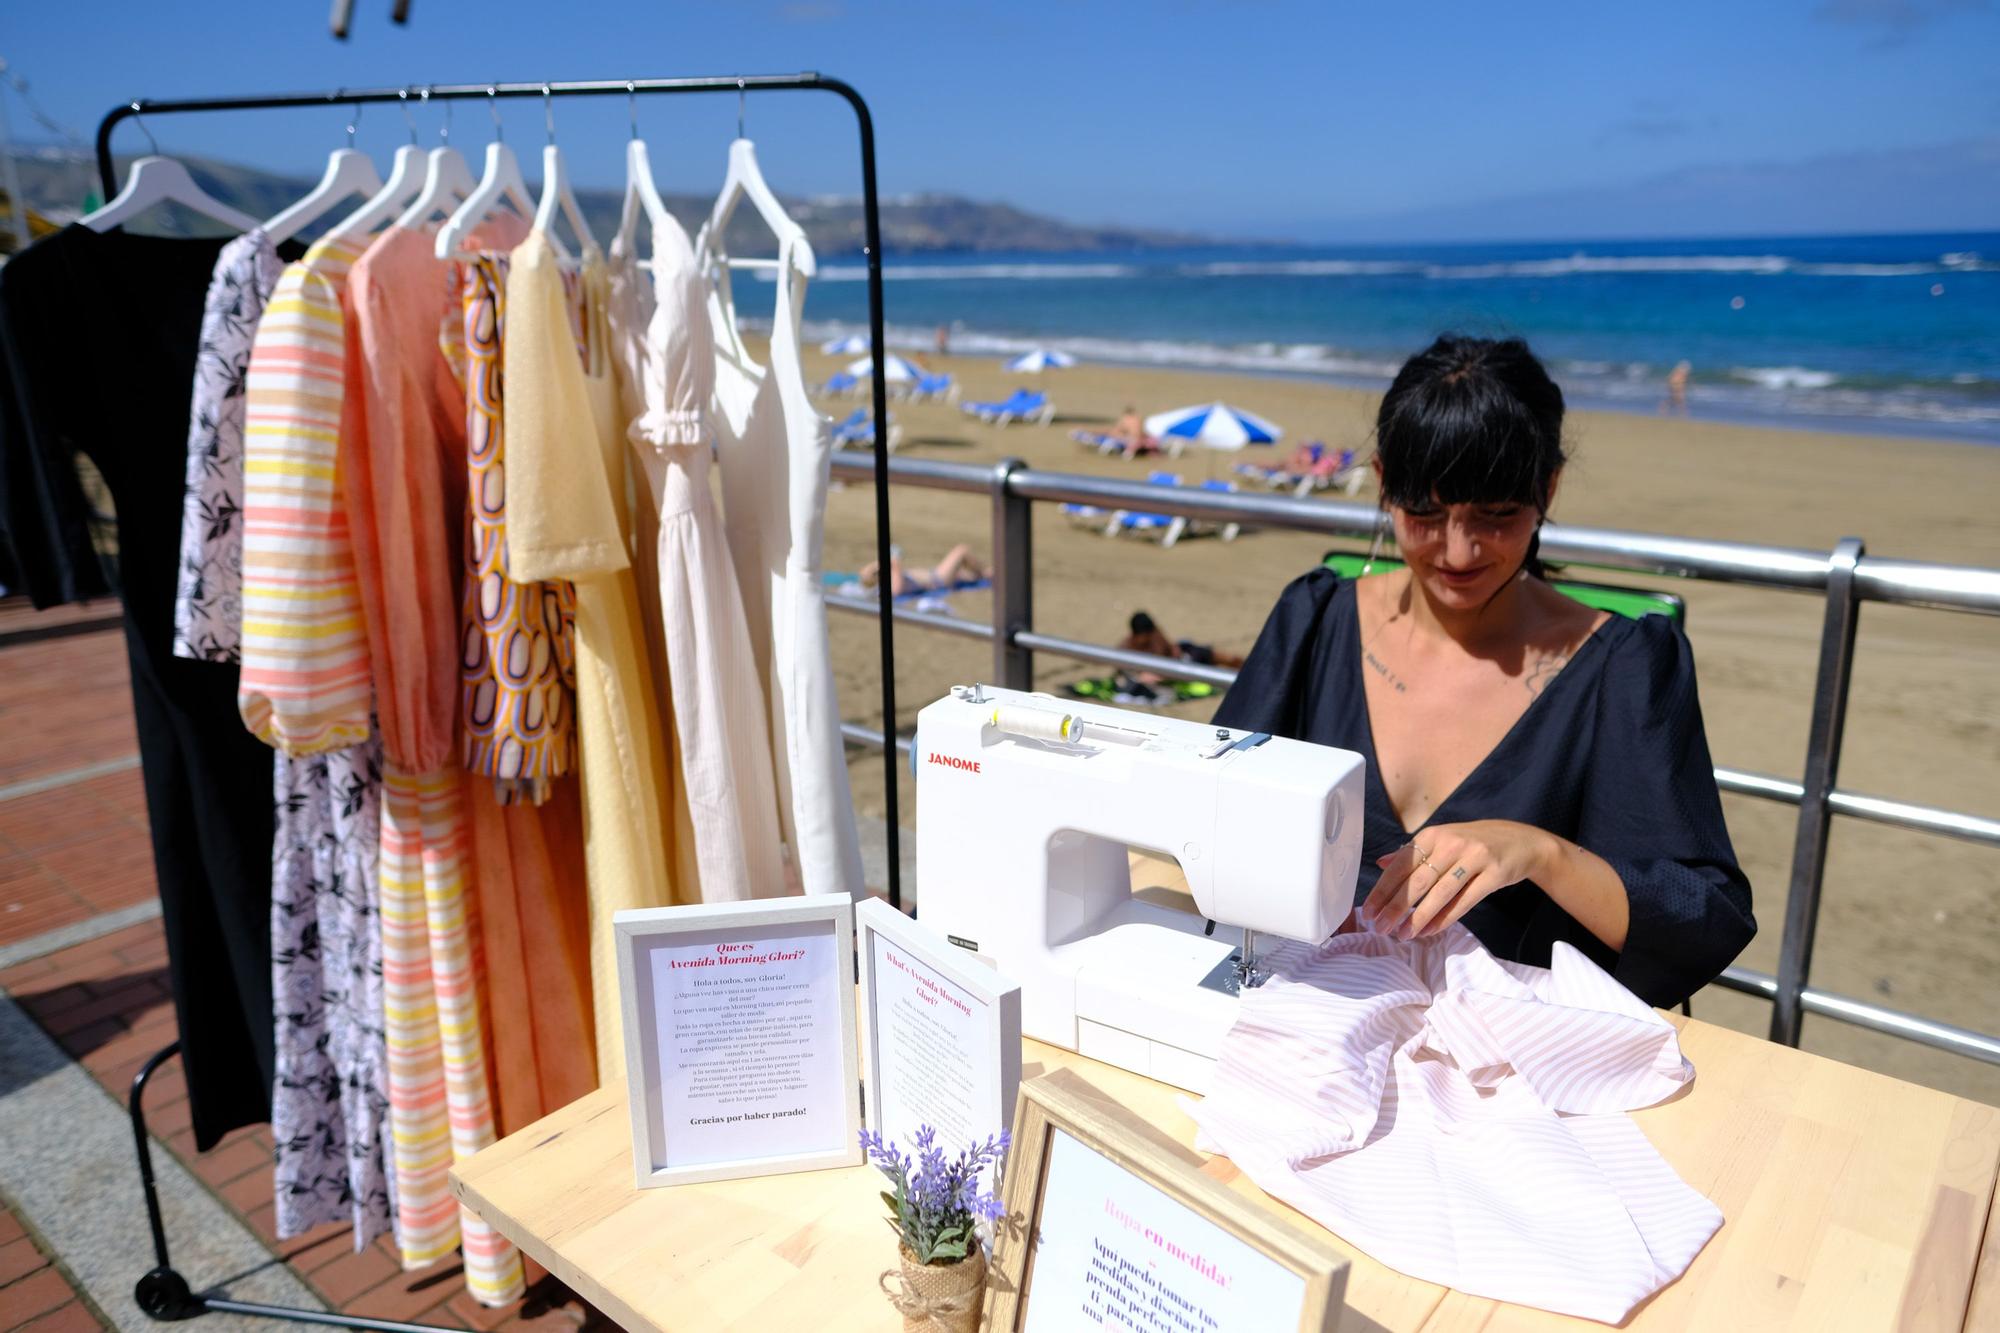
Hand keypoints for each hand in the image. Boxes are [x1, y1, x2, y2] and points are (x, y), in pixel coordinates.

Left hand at [1360, 820, 1555, 940]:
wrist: (1522, 841)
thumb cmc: (1474, 843)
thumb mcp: (1442, 840)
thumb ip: (1413, 852)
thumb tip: (1381, 862)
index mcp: (1432, 835)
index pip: (1400, 865)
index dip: (1382, 890)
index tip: (1368, 911)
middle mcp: (1451, 844)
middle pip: (1417, 880)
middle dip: (1395, 907)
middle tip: (1380, 928)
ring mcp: (1474, 858)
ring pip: (1440, 893)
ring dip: (1418, 917)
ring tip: (1403, 934)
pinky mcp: (1494, 874)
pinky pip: (1464, 901)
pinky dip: (1445, 918)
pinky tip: (1429, 931)